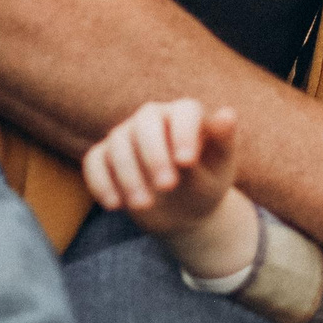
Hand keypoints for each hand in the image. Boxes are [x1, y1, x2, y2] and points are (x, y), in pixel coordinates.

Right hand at [81, 98, 257, 280]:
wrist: (183, 211)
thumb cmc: (207, 183)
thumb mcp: (221, 169)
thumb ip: (223, 142)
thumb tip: (228, 114)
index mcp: (187, 115)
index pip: (184, 111)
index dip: (183, 133)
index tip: (186, 162)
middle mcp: (154, 117)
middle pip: (146, 122)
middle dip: (154, 154)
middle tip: (167, 186)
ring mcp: (127, 134)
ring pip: (118, 143)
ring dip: (129, 175)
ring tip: (144, 205)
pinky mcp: (105, 156)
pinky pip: (94, 161)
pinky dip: (101, 182)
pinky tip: (115, 205)